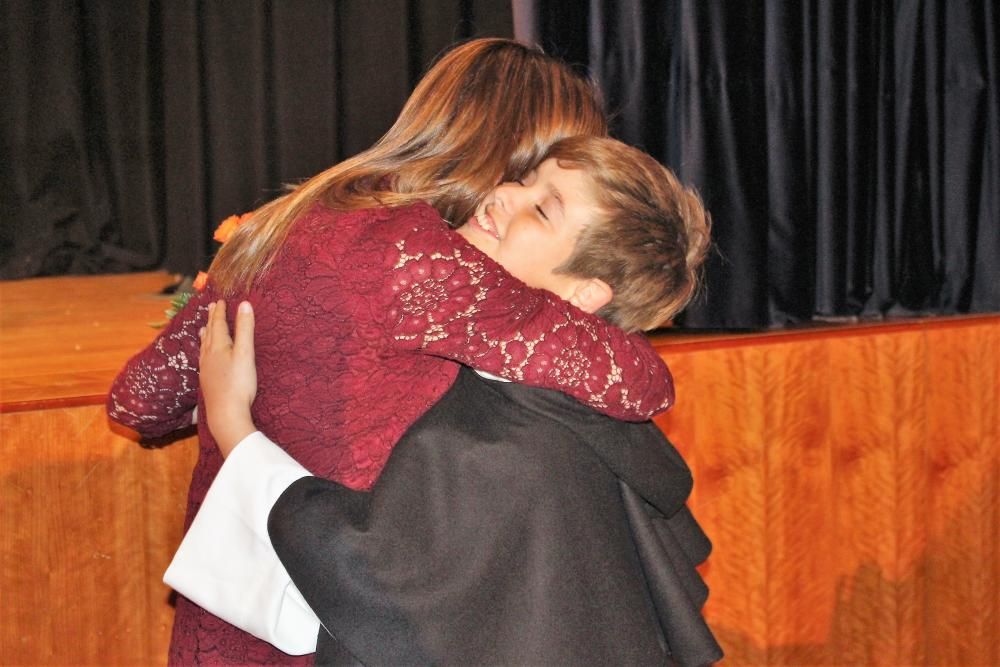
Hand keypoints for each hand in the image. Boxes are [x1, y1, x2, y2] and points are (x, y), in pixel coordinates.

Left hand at [199, 300, 257, 456]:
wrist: (226, 414)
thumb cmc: (238, 384)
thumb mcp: (246, 353)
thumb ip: (245, 329)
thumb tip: (244, 304)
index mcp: (218, 347)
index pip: (218, 324)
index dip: (220, 312)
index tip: (220, 301)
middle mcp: (209, 356)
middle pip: (209, 333)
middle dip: (211, 319)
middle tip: (211, 308)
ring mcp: (206, 369)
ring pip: (204, 347)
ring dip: (205, 335)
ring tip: (203, 328)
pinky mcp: (207, 381)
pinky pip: (203, 359)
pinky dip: (204, 351)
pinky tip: (205, 357)